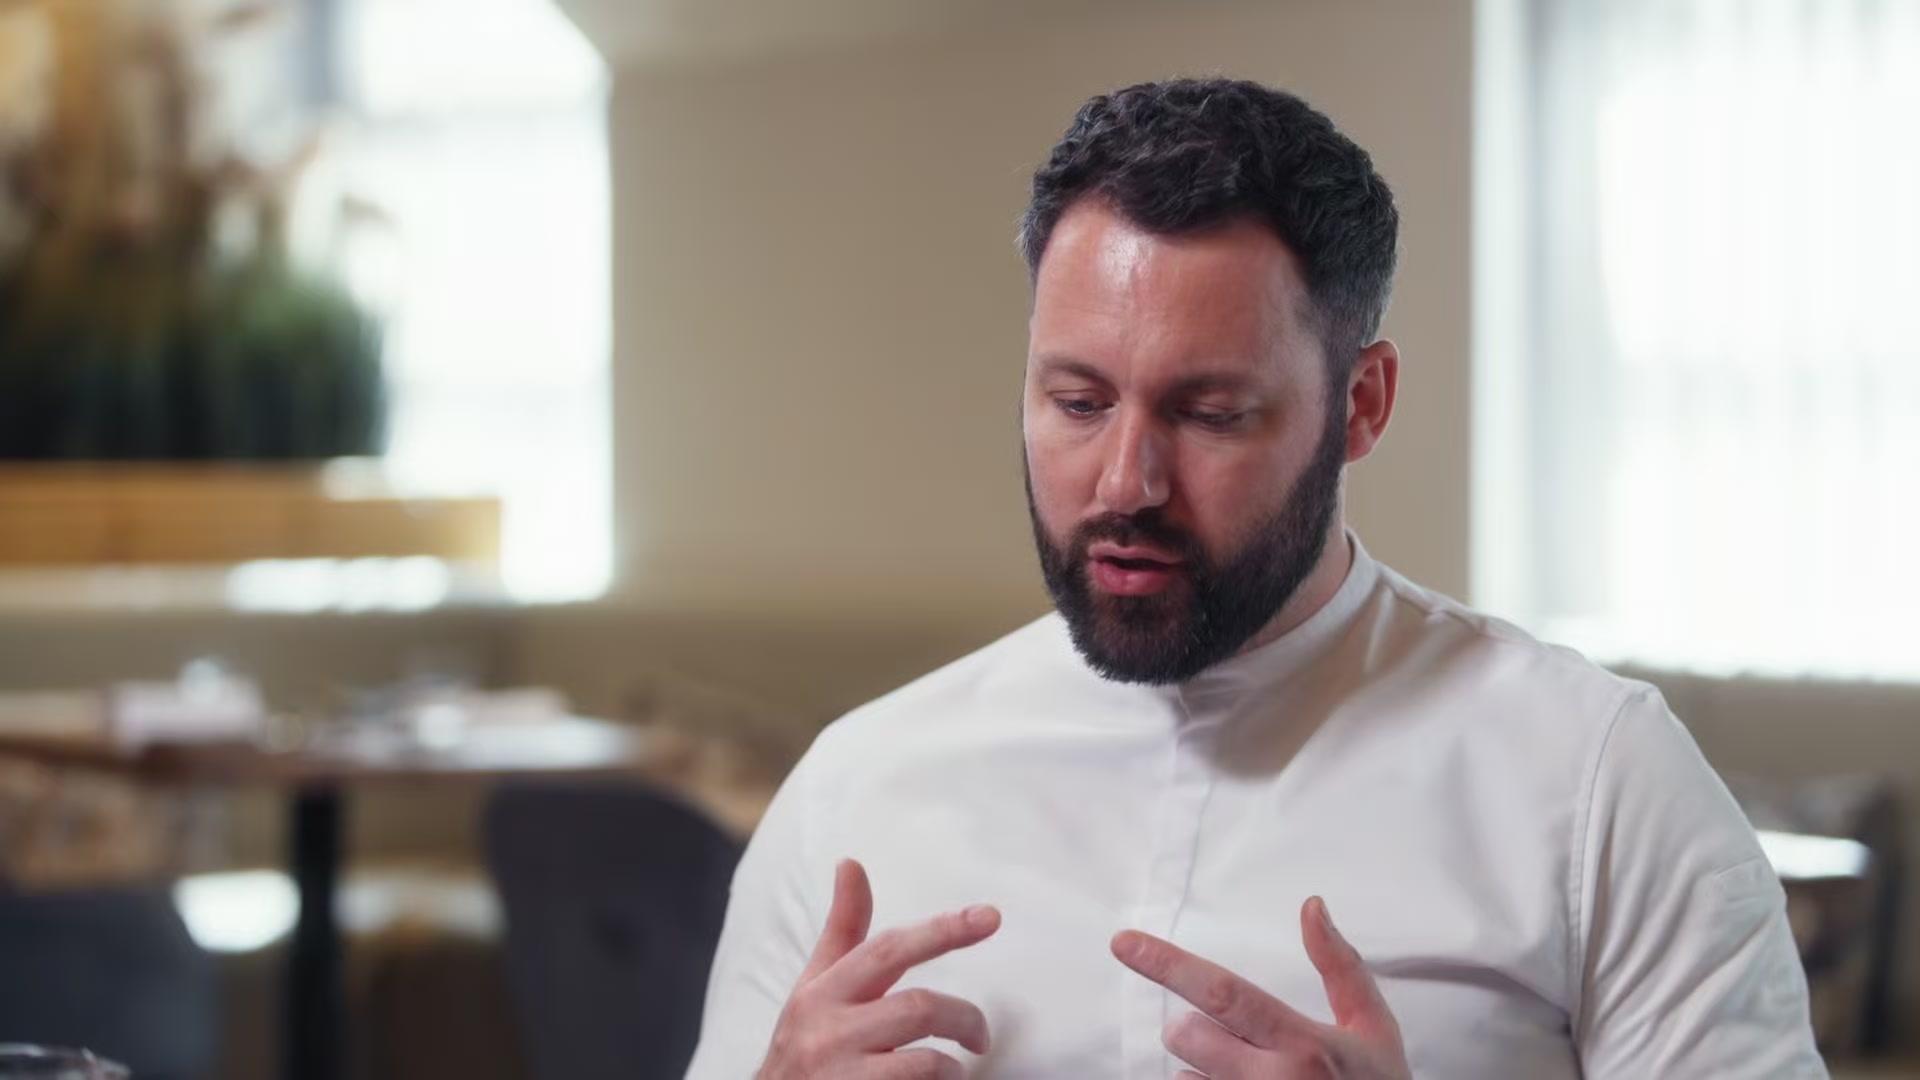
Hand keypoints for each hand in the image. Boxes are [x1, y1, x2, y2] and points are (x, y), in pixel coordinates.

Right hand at [756, 859, 1000, 1079]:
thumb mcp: (814, 988)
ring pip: (924, 1060)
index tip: (989, 916)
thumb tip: (851, 862)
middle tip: (980, 1035)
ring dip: (953, 1065)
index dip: (942, 930)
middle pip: (917, 1008)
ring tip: (958, 1069)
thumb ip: (842, 931)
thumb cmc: (801, 1046)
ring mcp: (840, 1073)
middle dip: (964, 1017)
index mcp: (823, 991)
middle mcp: (828, 1029)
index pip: (889, 949)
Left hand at [1112, 896, 1408, 1079]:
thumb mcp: (1372, 1027)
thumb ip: (1340, 966)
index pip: (1223, 992)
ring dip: (1202, 1070)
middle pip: (1188, 1036)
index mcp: (1305, 1045)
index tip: (1123, 941)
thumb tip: (1311, 906)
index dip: (1167, 963)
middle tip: (1224, 1035)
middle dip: (1190, 1028)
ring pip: (1184, 1079)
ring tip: (1250, 1076)